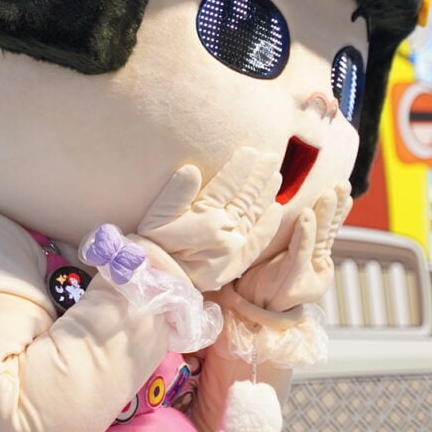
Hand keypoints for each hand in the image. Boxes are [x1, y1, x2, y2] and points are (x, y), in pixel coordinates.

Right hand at [136, 147, 283, 291]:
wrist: (159, 281)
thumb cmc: (155, 245)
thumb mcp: (158, 216)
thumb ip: (176, 192)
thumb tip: (192, 169)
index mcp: (206, 216)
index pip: (228, 185)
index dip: (240, 167)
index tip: (250, 151)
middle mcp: (225, 230)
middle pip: (247, 196)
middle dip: (260, 174)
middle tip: (273, 156)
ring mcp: (235, 247)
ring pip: (256, 213)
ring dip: (268, 193)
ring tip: (276, 175)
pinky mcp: (238, 263)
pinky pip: (259, 240)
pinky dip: (269, 224)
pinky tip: (277, 208)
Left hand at [233, 181, 351, 311]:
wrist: (244, 308)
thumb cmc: (257, 276)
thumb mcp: (277, 250)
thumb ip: (292, 234)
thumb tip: (300, 205)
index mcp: (315, 261)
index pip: (327, 230)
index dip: (335, 211)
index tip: (342, 190)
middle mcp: (315, 268)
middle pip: (327, 232)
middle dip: (335, 207)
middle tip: (343, 185)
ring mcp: (305, 276)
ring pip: (319, 240)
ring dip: (325, 215)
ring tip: (330, 194)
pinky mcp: (290, 280)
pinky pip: (300, 252)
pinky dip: (304, 233)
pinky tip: (307, 215)